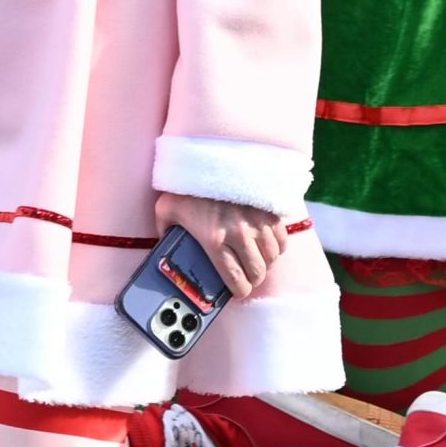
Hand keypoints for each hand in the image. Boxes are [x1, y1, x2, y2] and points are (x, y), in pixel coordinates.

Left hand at [156, 192, 286, 298]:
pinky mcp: (269, 209)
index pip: (235, 280)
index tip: (236, 291)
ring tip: (257, 261)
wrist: (209, 154)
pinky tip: (267, 245)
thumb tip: (163, 245)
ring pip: (272, 257)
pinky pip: (282, 238)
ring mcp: (258, 221)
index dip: (238, 292)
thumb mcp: (166, 210)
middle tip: (246, 278)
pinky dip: (277, 246)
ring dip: (265, 263)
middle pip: (258, 272)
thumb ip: (165, 231)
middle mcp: (239, 234)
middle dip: (252, 280)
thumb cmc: (186, 183)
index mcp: (214, 240)